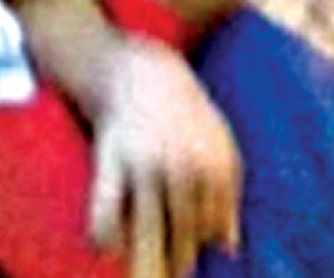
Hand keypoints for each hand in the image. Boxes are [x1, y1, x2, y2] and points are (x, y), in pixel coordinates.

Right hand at [89, 38, 241, 277]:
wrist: (144, 75)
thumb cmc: (188, 117)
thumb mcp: (220, 146)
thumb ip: (229, 196)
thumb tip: (229, 249)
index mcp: (212, 166)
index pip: (210, 231)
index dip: (201, 241)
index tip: (191, 242)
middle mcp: (180, 167)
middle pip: (182, 244)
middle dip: (175, 264)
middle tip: (169, 271)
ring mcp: (143, 165)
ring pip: (146, 240)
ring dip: (145, 265)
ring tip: (143, 270)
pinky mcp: (108, 162)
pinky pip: (104, 221)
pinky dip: (106, 241)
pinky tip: (111, 245)